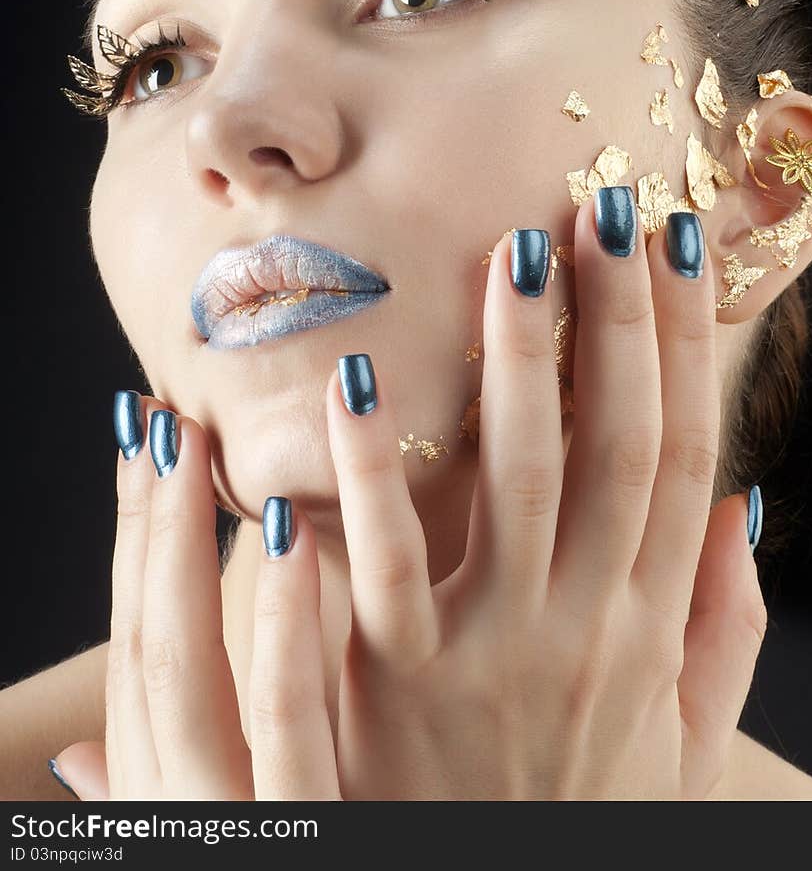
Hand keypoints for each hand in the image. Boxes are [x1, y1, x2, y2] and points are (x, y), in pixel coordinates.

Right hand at [51, 400, 338, 800]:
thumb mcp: (217, 828)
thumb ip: (150, 781)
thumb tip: (73, 755)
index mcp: (162, 790)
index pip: (138, 647)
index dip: (134, 542)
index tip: (143, 441)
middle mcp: (177, 800)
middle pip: (147, 641)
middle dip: (145, 522)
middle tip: (161, 414)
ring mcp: (233, 819)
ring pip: (189, 665)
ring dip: (183, 540)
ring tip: (195, 440)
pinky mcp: (307, 833)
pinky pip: (286, 721)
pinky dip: (278, 625)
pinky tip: (289, 528)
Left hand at [326, 192, 766, 799]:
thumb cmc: (577, 816)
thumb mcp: (681, 742)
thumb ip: (722, 633)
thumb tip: (745, 510)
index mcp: (647, 623)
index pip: (683, 452)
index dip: (689, 344)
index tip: (682, 246)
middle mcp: (584, 623)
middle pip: (614, 443)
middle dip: (619, 319)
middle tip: (606, 207)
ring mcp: (492, 653)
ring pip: (518, 480)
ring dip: (518, 363)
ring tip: (515, 254)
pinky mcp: (396, 687)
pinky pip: (385, 565)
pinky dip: (372, 473)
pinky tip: (361, 380)